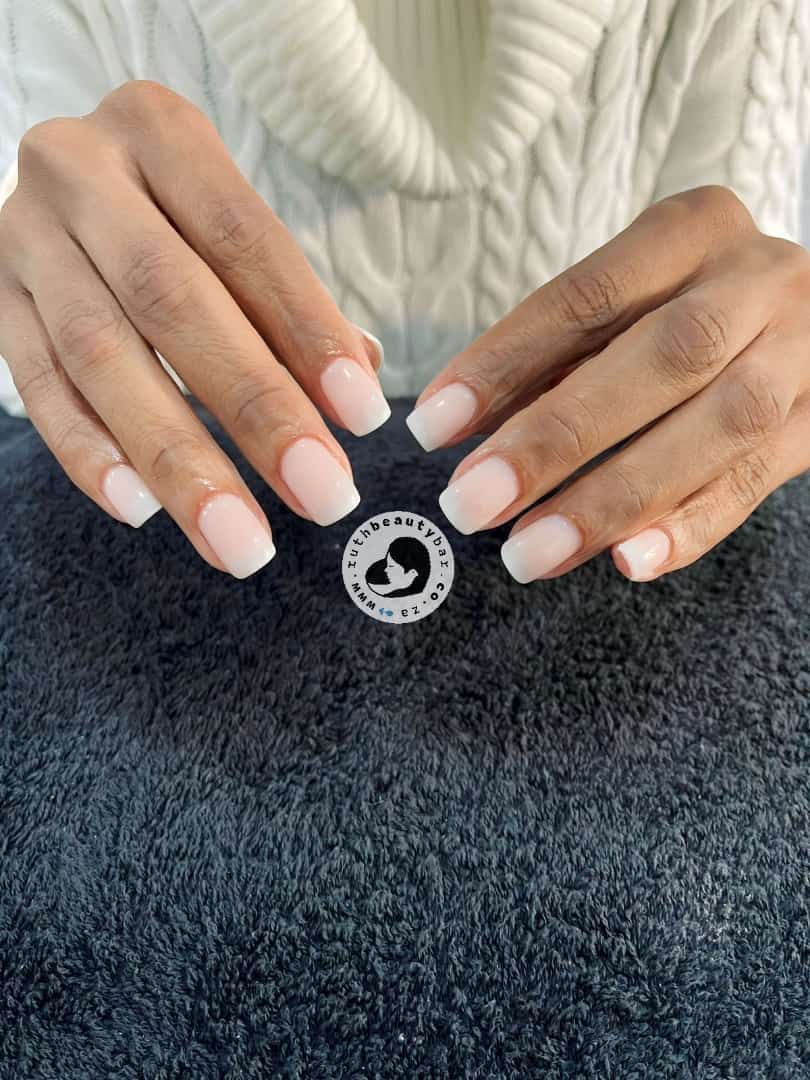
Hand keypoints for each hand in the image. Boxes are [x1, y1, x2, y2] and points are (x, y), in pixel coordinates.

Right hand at [0, 81, 388, 577]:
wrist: (66, 187)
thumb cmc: (176, 216)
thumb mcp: (234, 229)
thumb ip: (291, 302)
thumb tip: (357, 380)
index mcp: (160, 132)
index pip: (245, 239)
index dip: (306, 332)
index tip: (361, 418)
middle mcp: (81, 172)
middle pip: (172, 299)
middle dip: (254, 410)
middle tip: (321, 496)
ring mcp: (25, 239)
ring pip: (102, 356)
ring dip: (178, 459)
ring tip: (240, 540)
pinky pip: (37, 387)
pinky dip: (90, 454)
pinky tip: (142, 510)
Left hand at [406, 185, 809, 583]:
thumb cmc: (690, 307)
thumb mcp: (627, 304)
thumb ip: (554, 358)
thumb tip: (459, 426)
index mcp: (693, 230)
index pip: (588, 295)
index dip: (504, 362)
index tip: (432, 426)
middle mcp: (759, 282)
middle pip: (662, 357)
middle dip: (557, 437)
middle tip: (472, 502)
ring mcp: (804, 353)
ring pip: (718, 425)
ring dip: (614, 498)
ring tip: (530, 552)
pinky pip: (757, 480)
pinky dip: (691, 525)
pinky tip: (629, 562)